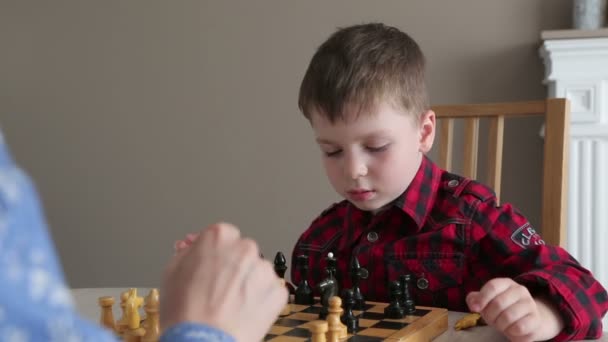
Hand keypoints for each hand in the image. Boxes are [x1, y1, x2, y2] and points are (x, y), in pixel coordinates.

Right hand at [161, 222, 287, 341]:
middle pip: (241, 252)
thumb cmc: (185, 312)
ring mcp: (264, 270)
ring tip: (229, 304)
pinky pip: (269, 290)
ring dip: (247, 282)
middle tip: (218, 288)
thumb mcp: (171, 272)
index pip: (221, 235)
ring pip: (256, 271)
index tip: (210, 263)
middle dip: (232, 266)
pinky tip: (243, 312)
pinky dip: (259, 300)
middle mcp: (245, 248)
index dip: (214, 252)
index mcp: (219, 236)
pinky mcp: (277, 291)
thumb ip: (186, 252)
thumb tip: (193, 248)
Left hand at [466, 278, 562, 341]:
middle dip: (490, 316)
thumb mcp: (488, 302)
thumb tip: (473, 304)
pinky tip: (512, 330)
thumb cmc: (503, 310)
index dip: (482, 298)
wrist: (529, 321)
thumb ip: (475, 299)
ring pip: (508, 317)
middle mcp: (520, 290)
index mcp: (506, 283)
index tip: (475, 309)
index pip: (492, 286)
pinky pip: (519, 328)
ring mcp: (530, 304)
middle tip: (491, 321)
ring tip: (502, 326)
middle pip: (498, 303)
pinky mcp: (536, 319)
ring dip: (500, 325)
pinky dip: (511, 332)